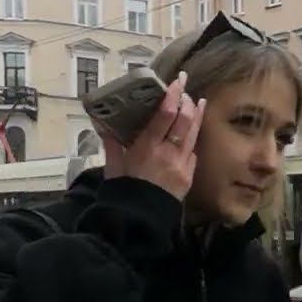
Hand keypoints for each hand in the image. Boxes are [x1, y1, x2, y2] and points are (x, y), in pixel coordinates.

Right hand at [97, 72, 205, 200]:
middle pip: (185, 121)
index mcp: (147, 147)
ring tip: (198, 101)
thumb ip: (111, 142)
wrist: (139, 219)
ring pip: (193, 134)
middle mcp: (168, 153)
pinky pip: (193, 152)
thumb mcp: (113, 165)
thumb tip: (102, 123)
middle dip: (187, 101)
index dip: (172, 96)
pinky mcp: (189, 176)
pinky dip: (192, 139)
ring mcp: (182, 165)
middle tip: (185, 88)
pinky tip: (192, 132)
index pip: (165, 115)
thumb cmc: (123, 191)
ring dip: (196, 116)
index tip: (177, 81)